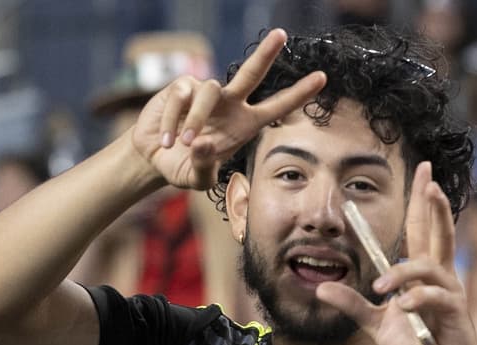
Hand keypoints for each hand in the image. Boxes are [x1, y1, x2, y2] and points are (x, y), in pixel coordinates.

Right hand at [131, 29, 325, 189]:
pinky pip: (181, 96)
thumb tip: (202, 143)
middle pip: (252, 73)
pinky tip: (166, 140)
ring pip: (210, 91)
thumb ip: (204, 165)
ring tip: (184, 144)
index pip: (277, 106)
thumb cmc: (183, 167)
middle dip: (266, 53)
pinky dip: (172, 121)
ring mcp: (207, 93)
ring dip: (196, 119)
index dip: (299, 93)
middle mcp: (230, 104)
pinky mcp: (181, 87)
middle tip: (281, 35)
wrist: (154, 157)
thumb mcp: (197, 178)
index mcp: (245, 125)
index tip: (322, 77)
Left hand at [315, 161, 476, 344]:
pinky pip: (435, 296)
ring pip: (428, 266)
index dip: (422, 202)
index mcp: (422, 273)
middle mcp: (440, 275)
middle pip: (438, 231)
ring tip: (382, 288)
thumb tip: (321, 289)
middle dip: (434, 204)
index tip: (422, 174)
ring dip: (403, 272)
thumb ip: (353, 305)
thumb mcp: (375, 324)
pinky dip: (417, 298)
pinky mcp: (455, 312)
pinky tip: (404, 306)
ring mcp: (450, 292)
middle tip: (429, 178)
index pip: (422, 229)